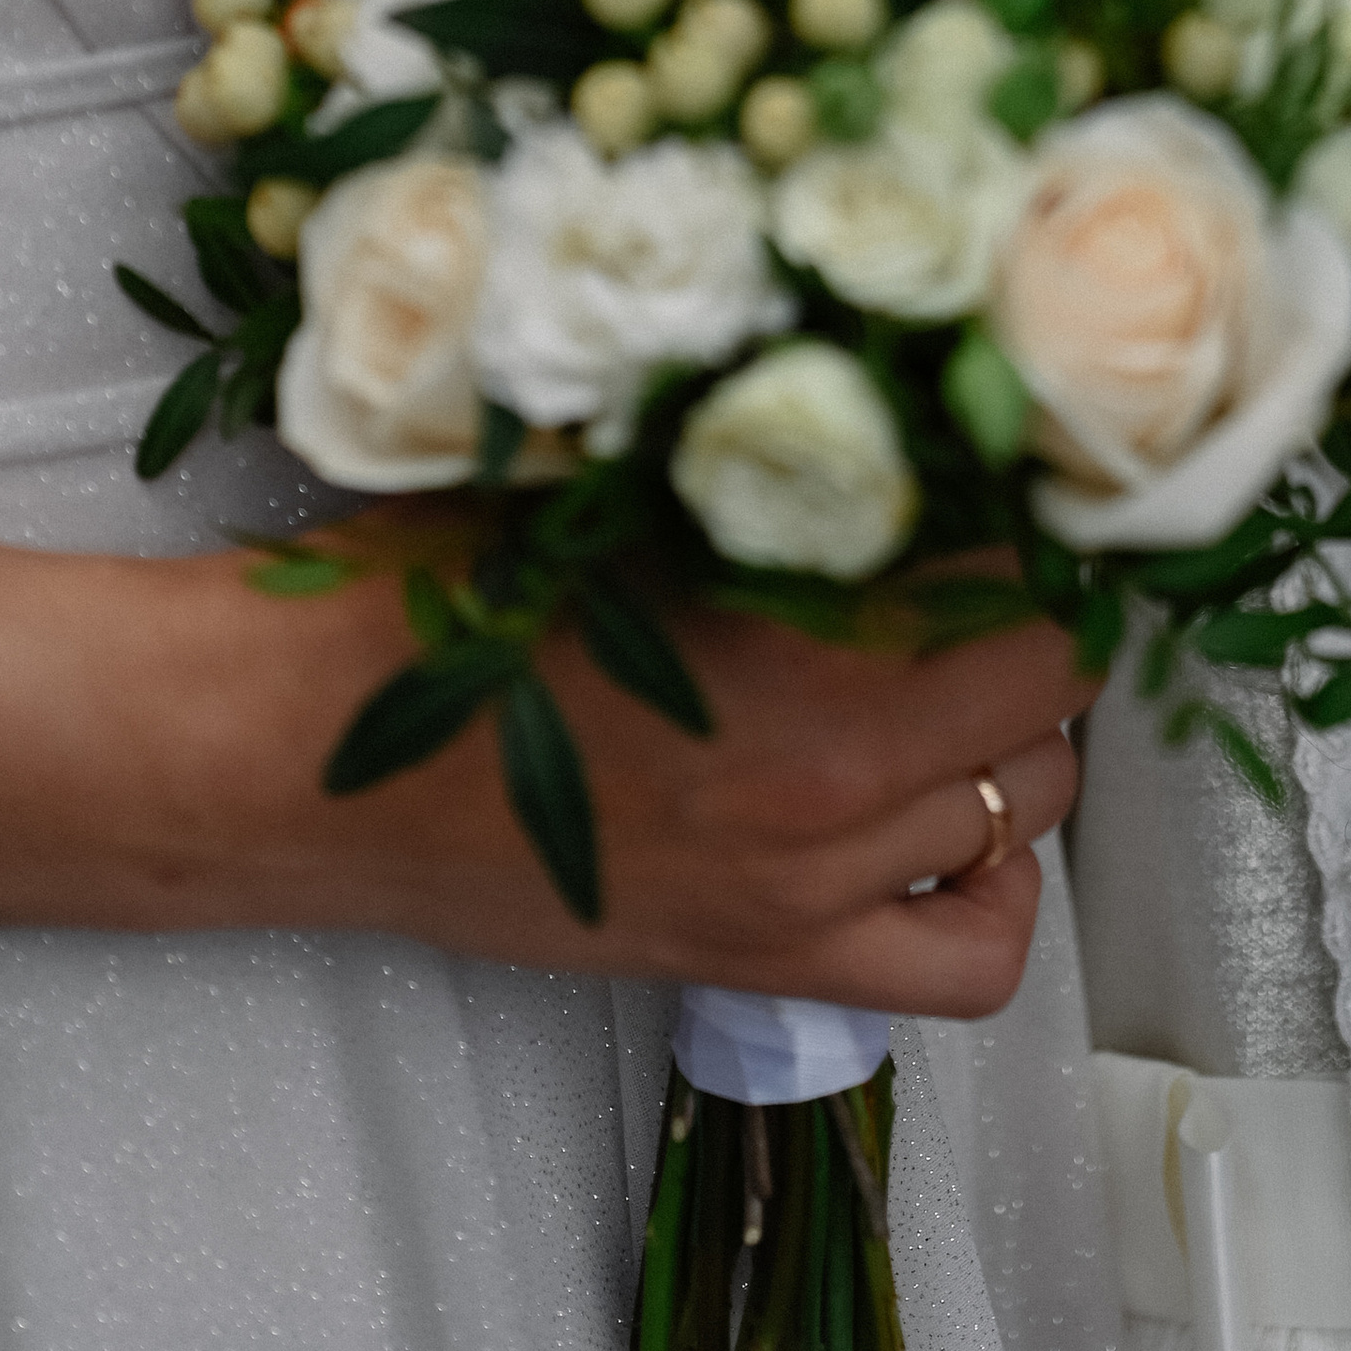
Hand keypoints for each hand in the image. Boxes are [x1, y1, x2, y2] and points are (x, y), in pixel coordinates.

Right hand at [0, 512, 1090, 1009]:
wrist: (294, 757)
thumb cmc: (431, 595)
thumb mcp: (620, 472)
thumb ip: (771, 453)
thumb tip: (913, 390)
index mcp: (804, 628)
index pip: (1028, 557)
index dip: (1030, 497)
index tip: (1005, 460)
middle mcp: (836, 772)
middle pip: (1056, 675)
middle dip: (1038, 600)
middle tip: (983, 550)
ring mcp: (808, 880)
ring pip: (1035, 799)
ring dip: (1019, 724)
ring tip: (953, 662)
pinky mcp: (765, 959)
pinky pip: (970, 960)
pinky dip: (993, 888)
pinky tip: (948, 818)